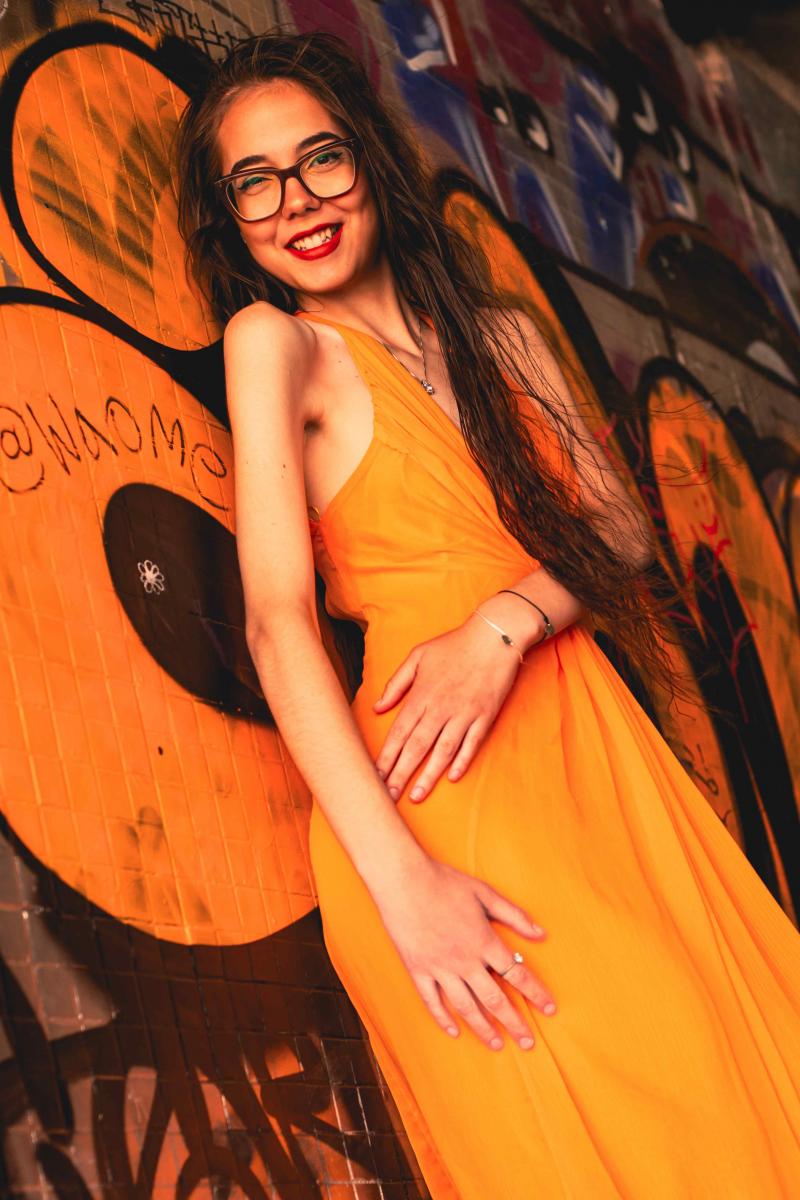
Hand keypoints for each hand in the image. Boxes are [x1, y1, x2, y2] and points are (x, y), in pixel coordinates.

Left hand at [372, 611, 524, 801]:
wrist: (494, 636)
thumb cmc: (453, 645)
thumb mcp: (418, 656)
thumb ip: (396, 684)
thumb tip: (378, 707)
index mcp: (421, 695)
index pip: (398, 732)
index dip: (385, 757)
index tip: (374, 777)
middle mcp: (440, 708)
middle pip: (416, 747)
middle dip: (400, 774)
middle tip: (388, 798)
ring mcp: (463, 714)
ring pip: (442, 751)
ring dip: (428, 775)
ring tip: (416, 796)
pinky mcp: (484, 716)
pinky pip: (471, 743)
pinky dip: (462, 761)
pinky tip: (452, 778)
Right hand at [373, 854, 555, 1049]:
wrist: (403, 880)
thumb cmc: (445, 882)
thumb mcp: (485, 893)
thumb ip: (514, 915)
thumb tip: (541, 933)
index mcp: (484, 942)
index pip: (517, 974)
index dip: (536, 993)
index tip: (550, 1009)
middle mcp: (464, 962)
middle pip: (495, 1000)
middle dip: (514, 1023)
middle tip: (528, 1043)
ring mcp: (439, 968)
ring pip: (466, 1007)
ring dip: (483, 1028)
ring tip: (496, 1044)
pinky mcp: (417, 970)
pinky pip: (432, 1001)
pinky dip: (443, 1019)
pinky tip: (454, 1031)